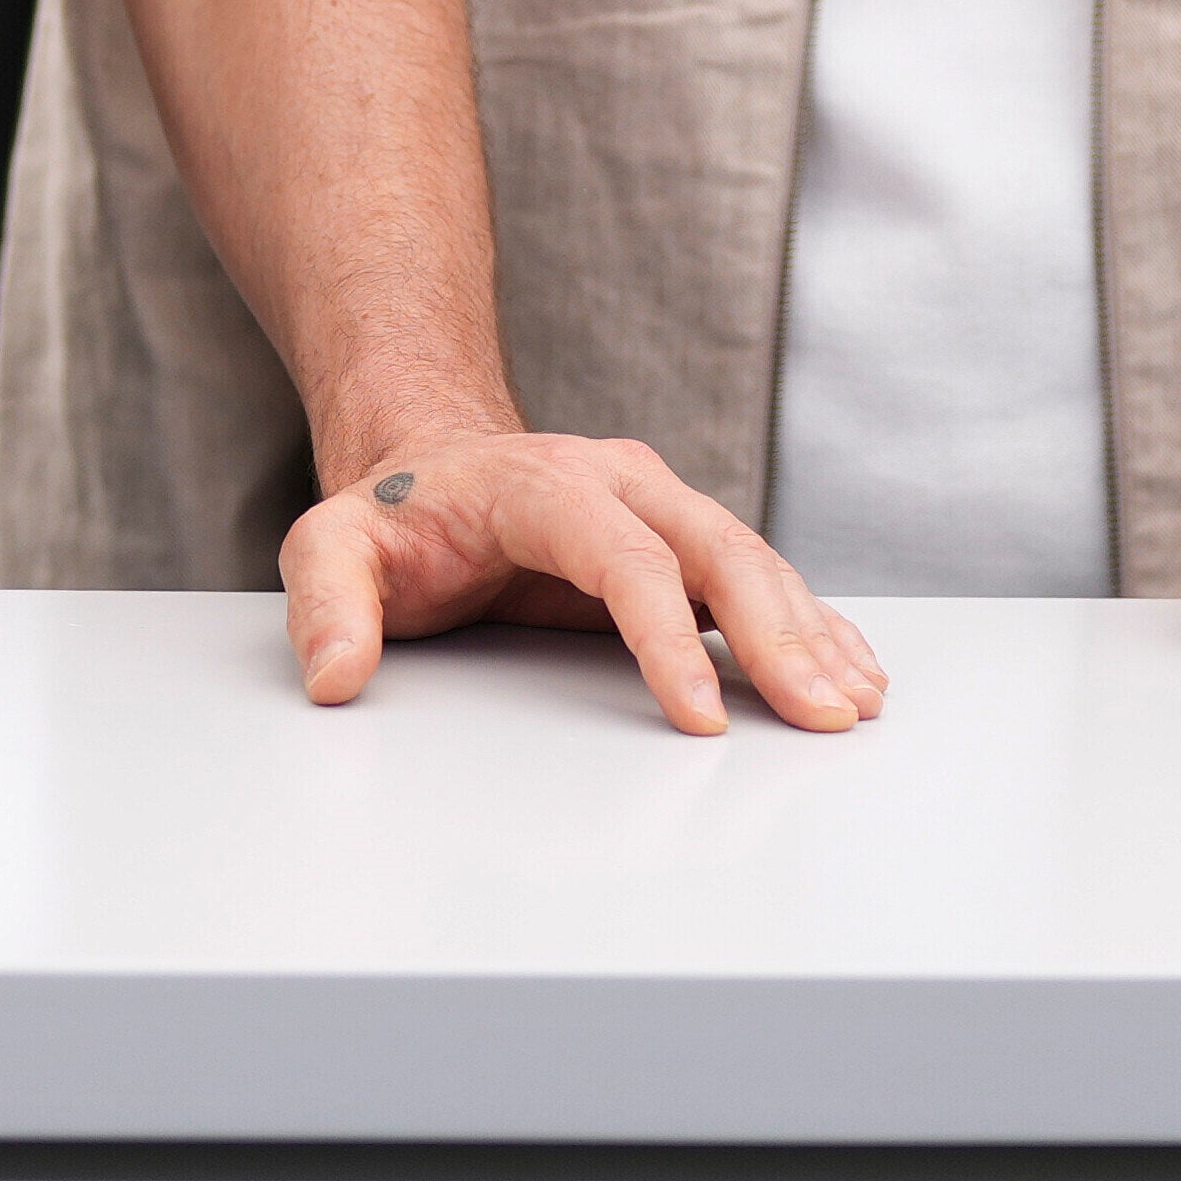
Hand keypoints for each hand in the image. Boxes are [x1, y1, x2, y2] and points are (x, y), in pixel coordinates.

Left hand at [277, 426, 881, 734]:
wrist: (432, 466)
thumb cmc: (393, 522)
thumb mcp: (330, 547)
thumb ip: (326, 604)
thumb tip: (335, 678)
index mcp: (548, 483)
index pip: (626, 559)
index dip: (668, 636)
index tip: (702, 714)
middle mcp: (623, 482)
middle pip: (719, 550)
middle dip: (778, 635)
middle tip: (822, 714)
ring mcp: (662, 507)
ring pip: (754, 562)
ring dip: (810, 633)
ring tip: (853, 703)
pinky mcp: (681, 541)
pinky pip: (759, 578)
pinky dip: (809, 623)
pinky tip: (850, 670)